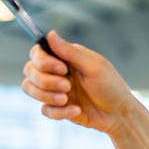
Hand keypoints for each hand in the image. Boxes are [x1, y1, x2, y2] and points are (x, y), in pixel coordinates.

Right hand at [22, 30, 138, 133]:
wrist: (119, 115)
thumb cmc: (111, 87)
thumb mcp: (94, 67)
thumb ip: (70, 52)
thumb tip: (51, 33)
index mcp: (65, 58)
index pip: (37, 52)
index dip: (43, 61)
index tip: (62, 69)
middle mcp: (56, 72)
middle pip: (29, 70)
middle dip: (45, 81)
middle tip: (68, 86)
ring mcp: (55, 90)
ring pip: (30, 88)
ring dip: (47, 95)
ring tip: (67, 100)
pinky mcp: (57, 107)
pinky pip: (44, 109)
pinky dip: (59, 112)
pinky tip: (77, 111)